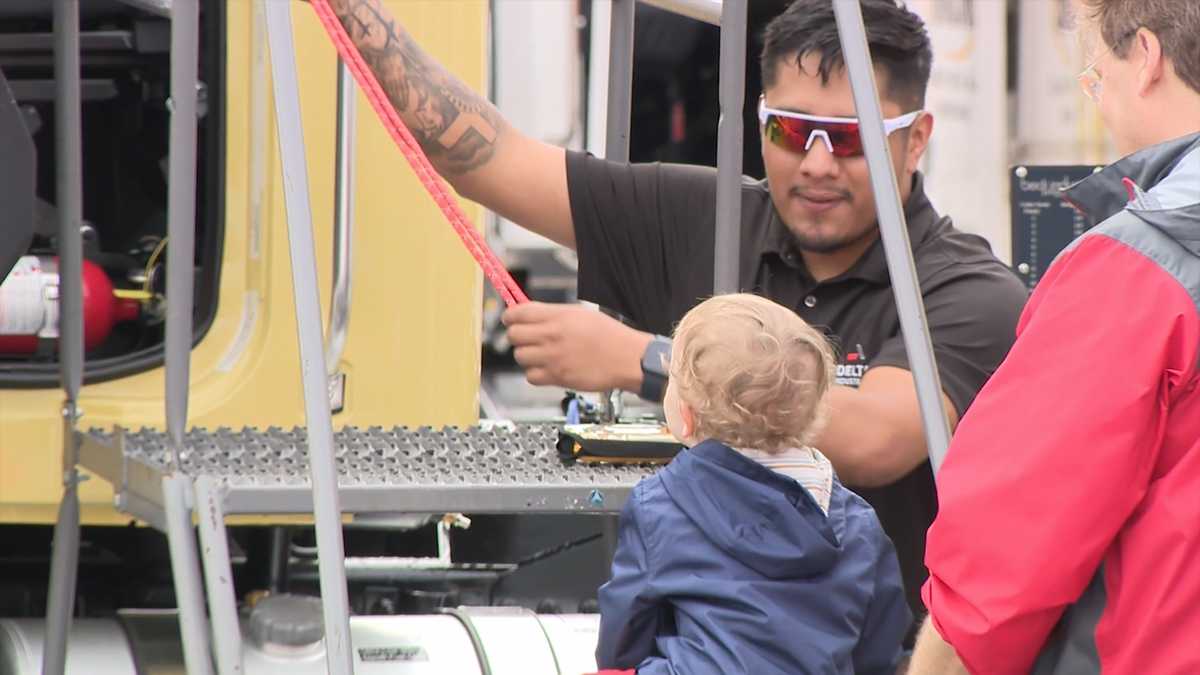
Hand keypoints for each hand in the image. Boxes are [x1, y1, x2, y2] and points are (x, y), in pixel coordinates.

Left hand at [502, 302, 651, 392]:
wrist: (626, 358)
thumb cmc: (609, 336)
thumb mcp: (581, 314)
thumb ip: (553, 315)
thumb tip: (530, 315)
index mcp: (558, 316)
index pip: (518, 312)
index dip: (510, 316)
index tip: (511, 319)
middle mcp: (552, 335)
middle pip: (513, 335)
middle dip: (516, 336)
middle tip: (526, 338)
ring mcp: (553, 357)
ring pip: (520, 356)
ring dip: (527, 356)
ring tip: (540, 354)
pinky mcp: (557, 377)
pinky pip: (531, 376)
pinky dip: (535, 374)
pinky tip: (547, 368)